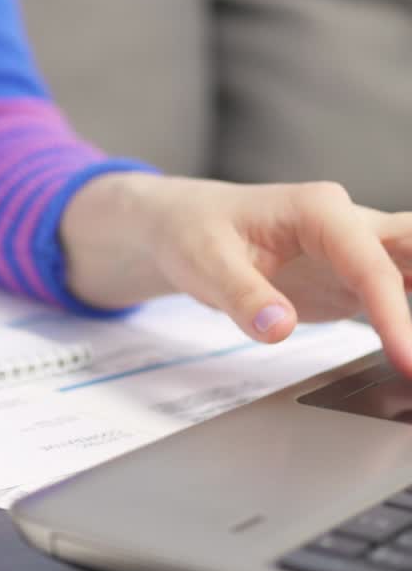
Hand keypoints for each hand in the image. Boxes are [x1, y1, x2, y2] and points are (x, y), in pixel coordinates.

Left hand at [62, 174, 411, 373]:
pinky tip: (409, 353)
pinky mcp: (349, 279)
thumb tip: (280, 328)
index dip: (394, 315)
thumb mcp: (205, 264)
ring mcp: (353, 251)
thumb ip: (244, 297)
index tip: (407, 359)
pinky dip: (409, 319)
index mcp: (319, 211)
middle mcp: (348, 224)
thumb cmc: (193, 233)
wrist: (181, 226)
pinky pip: (397, 293)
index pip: (371, 266)